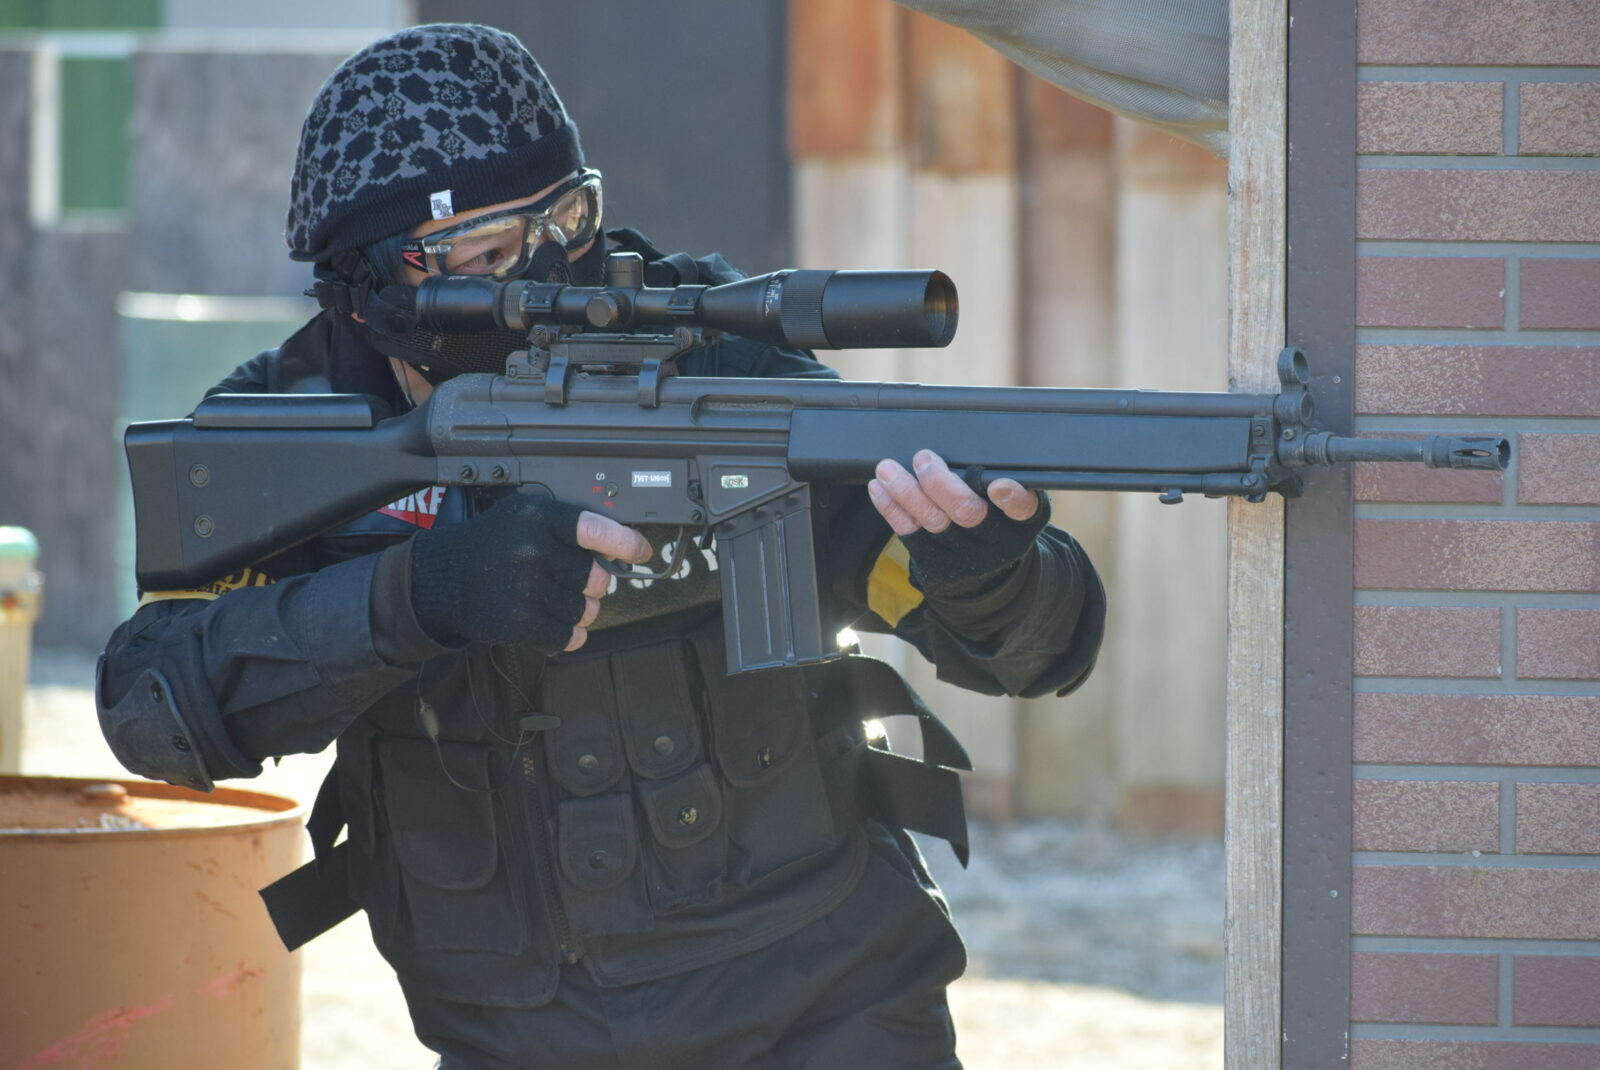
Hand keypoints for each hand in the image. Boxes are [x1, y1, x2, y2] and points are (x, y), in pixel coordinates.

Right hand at [409, 494, 652, 652]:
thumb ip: (565, 525)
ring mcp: (524, 587)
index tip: (642, 551)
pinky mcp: (517, 621)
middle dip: (593, 583)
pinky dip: (569, 635)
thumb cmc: (493, 544)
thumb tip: (620, 542)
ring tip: (558, 601)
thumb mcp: (523, 517)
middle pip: (594, 576)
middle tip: (576, 581)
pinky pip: (566, 635)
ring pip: (584, 609)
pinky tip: (557, 625)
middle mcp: (530, 549)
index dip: (624, 542)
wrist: (444, 577)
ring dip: (581, 611)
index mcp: (536, 517)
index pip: (592, 528)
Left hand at [867, 450, 1049, 599]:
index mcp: (1020, 522)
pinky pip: (909, 532)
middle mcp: (993, 540)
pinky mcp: (933, 561)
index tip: (998, 486)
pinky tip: (879, 487)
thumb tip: (966, 441)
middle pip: (967, 512)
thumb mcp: (1015, 508)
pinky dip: (891, 507)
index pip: (1023, 509)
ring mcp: (961, 553)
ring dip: (905, 491)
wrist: (986, 577)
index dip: (1012, 498)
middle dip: (940, 483)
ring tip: (887, 468)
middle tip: (924, 458)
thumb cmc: (999, 523)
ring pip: (932, 520)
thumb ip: (1004, 478)